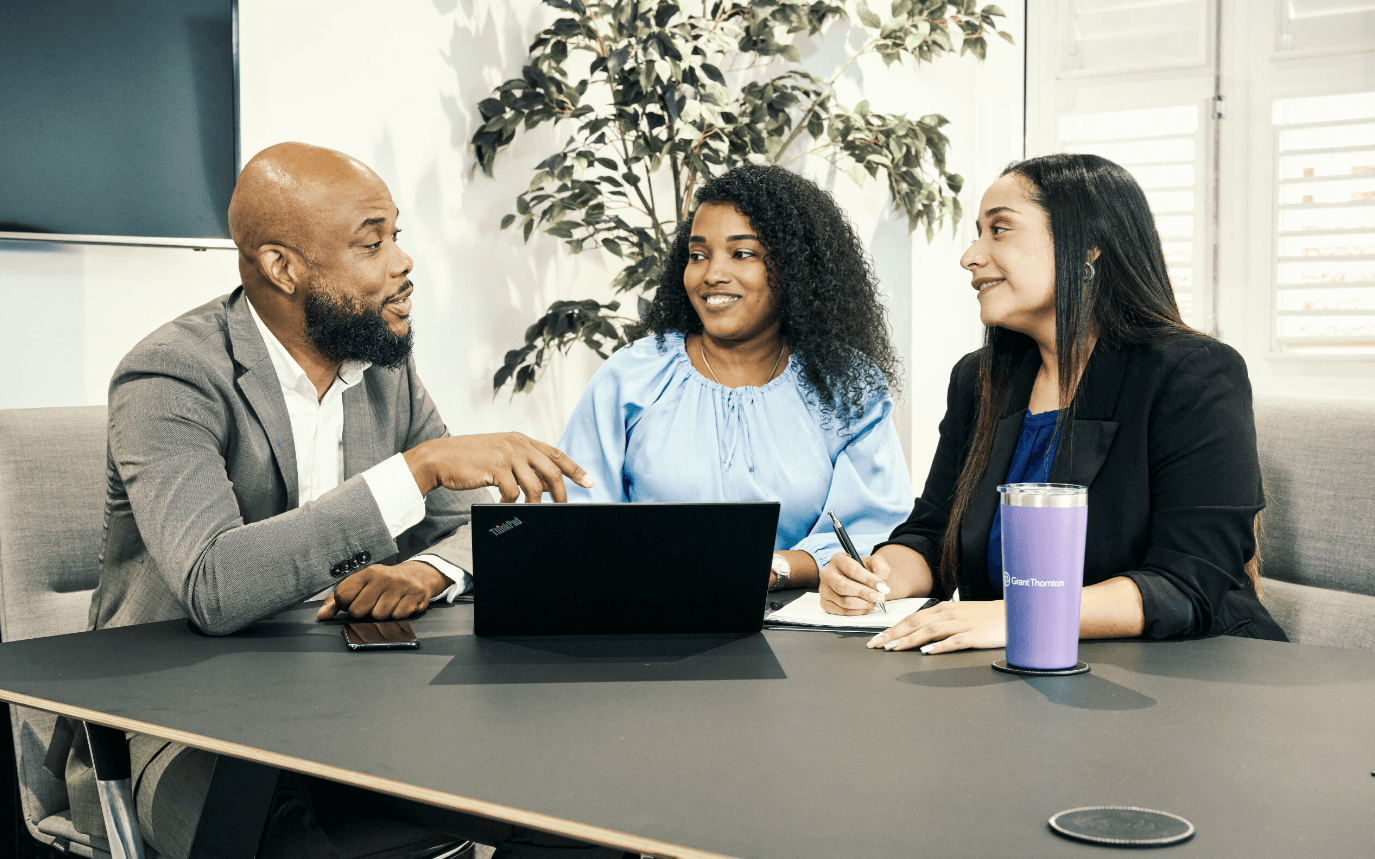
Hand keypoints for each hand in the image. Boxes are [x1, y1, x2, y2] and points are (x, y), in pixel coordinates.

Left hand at [316, 560, 449, 620]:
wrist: (417, 576)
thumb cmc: (384, 584)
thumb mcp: (362, 585)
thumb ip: (338, 600)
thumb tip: (321, 615)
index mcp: (367, 573)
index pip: (342, 596)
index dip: (347, 604)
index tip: (356, 600)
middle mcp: (383, 576)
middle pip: (358, 611)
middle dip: (364, 613)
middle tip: (374, 604)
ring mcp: (400, 586)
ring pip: (379, 616)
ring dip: (383, 615)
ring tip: (388, 604)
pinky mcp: (415, 595)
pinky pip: (398, 616)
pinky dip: (398, 615)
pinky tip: (400, 605)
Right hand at [404, 433, 591, 502]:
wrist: (440, 458)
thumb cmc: (469, 459)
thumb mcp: (500, 455)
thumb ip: (522, 463)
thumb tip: (545, 484)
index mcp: (521, 439)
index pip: (556, 453)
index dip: (575, 469)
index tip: (589, 482)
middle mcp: (517, 444)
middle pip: (551, 471)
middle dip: (560, 493)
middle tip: (561, 508)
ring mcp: (507, 455)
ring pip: (534, 486)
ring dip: (532, 503)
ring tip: (524, 510)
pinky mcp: (495, 468)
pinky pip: (513, 492)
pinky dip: (510, 503)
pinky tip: (501, 504)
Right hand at [819, 552, 891, 614]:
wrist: (859, 580)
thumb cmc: (866, 570)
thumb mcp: (876, 564)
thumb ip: (881, 570)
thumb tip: (881, 585)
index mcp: (838, 559)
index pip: (852, 570)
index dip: (869, 579)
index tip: (882, 587)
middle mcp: (827, 573)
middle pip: (844, 587)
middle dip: (864, 594)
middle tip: (880, 598)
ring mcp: (823, 589)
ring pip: (844, 601)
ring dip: (863, 605)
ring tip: (874, 603)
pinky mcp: (825, 603)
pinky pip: (841, 612)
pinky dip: (857, 612)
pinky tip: (865, 608)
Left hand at [866, 600, 1006, 652]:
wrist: (1016, 614)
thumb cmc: (987, 617)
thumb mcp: (960, 616)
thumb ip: (941, 622)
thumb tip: (919, 635)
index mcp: (944, 609)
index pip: (912, 618)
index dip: (892, 628)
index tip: (876, 639)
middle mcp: (949, 614)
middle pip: (915, 623)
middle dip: (893, 634)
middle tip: (876, 645)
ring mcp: (962, 623)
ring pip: (930, 630)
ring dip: (909, 640)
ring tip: (894, 648)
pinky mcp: (975, 635)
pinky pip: (955, 641)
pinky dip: (939, 646)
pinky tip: (927, 652)